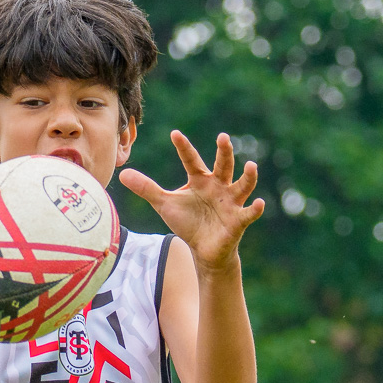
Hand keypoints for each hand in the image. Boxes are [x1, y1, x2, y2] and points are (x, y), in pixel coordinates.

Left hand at [118, 131, 265, 268]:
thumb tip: (122, 174)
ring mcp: (230, 202)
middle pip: (223, 165)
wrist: (203, 249)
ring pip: (242, 185)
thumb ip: (146, 189)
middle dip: (224, 152)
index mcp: (200, 180)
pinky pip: (249, 213)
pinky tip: (260, 203)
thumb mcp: (164, 204)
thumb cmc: (188, 222)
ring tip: (251, 166)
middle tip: (222, 137)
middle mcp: (218, 186)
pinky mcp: (238, 220)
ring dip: (248, 176)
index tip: (175, 134)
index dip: (183, 148)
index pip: (191, 160)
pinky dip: (255, 209)